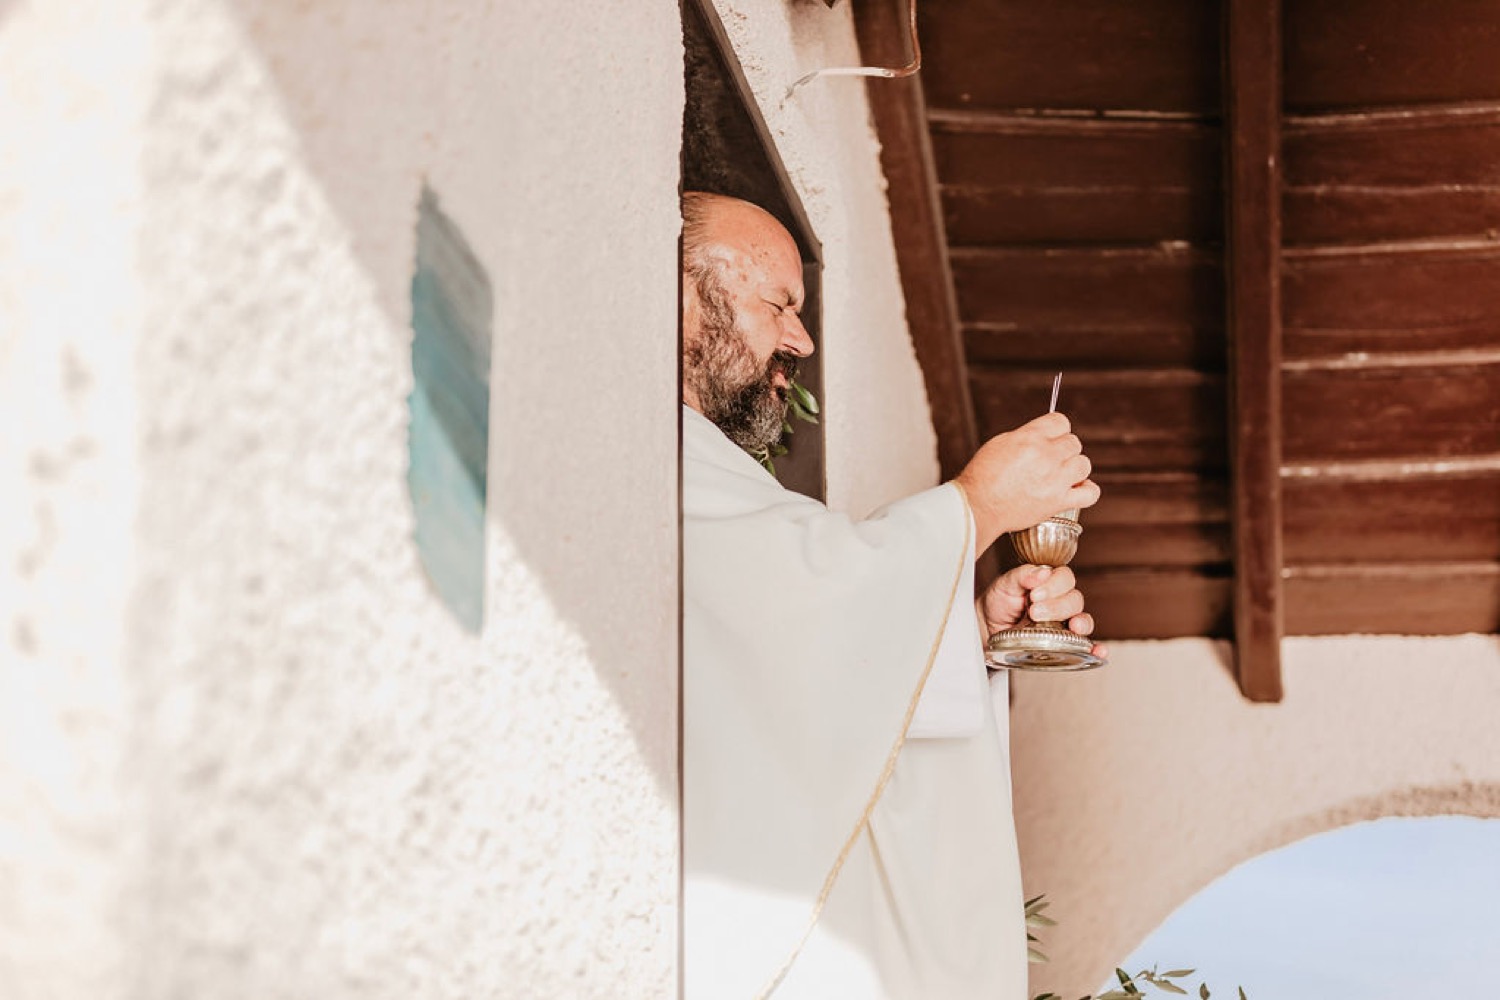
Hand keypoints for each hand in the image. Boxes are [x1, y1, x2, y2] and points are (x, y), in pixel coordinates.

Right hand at [954, 412, 1098, 552]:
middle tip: (1050, 462)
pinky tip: (1076, 489)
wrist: (978, 506)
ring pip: (1084, 464)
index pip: (1060, 421)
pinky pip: (1090, 493)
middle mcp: (1046, 455)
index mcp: (1030, 437)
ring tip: (1061, 476)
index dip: (1057, 430)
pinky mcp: (1058, 502)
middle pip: (1073, 443)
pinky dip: (1087, 490)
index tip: (1051, 439)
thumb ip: (1026, 437)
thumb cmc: (983, 477)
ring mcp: (1055, 479)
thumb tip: (1043, 436)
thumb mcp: (1000, 444)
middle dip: (1063, 451)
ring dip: (1074, 469)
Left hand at [977, 564, 1106, 660]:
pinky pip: (1086, 645)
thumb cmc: (998, 602)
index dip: (1054, 585)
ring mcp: (1064, 622)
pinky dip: (1095, 648)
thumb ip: (1021, 575)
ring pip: (1083, 619)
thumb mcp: (1004, 585)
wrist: (987, 629)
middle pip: (1075, 599)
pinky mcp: (1064, 643)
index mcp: (1049, 582)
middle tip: (1034, 613)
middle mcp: (1060, 600)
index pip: (1065, 577)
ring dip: (1080, 623)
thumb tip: (1041, 572)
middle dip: (1057, 607)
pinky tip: (1097, 651)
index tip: (1034, 595)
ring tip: (1072, 627)